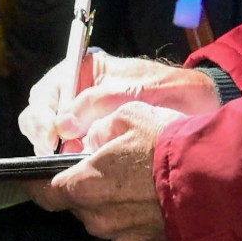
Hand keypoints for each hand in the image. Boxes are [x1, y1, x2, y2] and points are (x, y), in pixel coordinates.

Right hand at [18, 49, 220, 154]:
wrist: (201, 108)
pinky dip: (76, 163)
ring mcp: (85, 122)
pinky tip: (88, 168)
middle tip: (57, 153)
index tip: (52, 137)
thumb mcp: (135, 90)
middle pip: (40, 119)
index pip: (44, 94)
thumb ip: (97, 102)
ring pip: (54, 141)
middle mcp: (77, 97)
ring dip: (60, 153)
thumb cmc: (170, 89)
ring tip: (77, 160)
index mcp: (81, 72)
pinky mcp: (95, 144)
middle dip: (44, 137)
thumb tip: (61, 125)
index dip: (41, 117)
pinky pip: (75, 156)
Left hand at [25, 101, 185, 240]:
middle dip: (84, 187)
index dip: (36, 184)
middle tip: (104, 165)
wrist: (216, 180)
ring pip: (105, 218)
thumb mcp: (128, 116)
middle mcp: (100, 218)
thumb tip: (91, 139)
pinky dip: (136, 215)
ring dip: (112, 202)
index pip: (46, 193)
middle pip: (79, 204)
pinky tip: (155, 197)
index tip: (31, 177)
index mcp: (86, 186)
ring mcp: (126, 236)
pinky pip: (132, 230)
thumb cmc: (169, 144)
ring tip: (136, 179)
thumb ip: (100, 128)